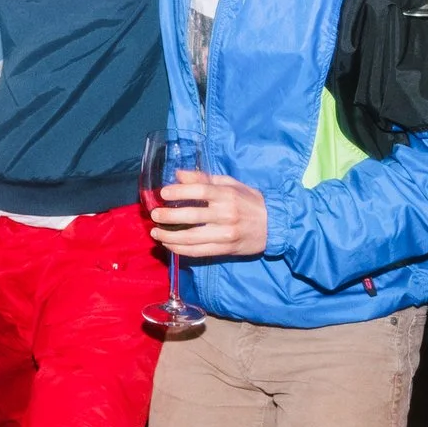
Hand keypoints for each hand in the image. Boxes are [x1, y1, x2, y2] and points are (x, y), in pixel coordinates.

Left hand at [149, 172, 268, 257]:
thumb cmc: (249, 201)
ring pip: (193, 237)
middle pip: (193, 216)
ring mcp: (226, 234)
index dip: (180, 192)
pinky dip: (182, 250)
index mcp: (227, 194)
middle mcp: (226, 214)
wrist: (274, 225)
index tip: (163, 193)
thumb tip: (178, 174)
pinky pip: (199, 252)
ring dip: (170, 237)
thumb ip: (204, 179)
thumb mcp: (230, 184)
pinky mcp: (226, 249)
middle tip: (154, 216)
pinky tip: (170, 246)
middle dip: (169, 217)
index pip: (200, 191)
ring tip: (156, 233)